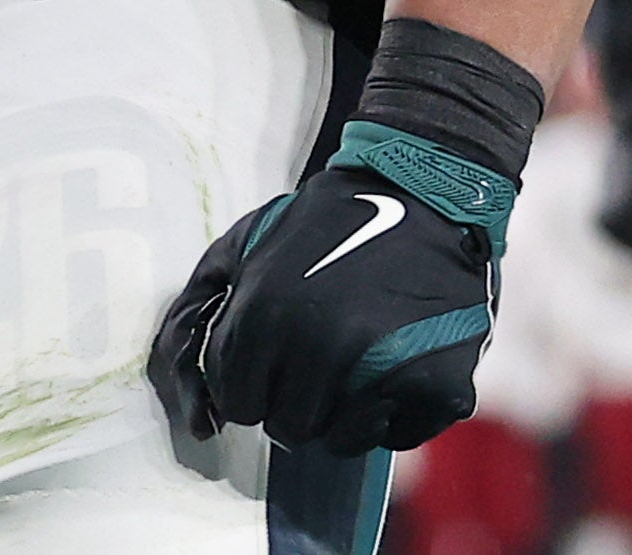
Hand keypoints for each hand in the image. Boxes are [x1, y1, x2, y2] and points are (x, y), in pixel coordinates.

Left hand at [151, 135, 503, 457]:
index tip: (275, 357)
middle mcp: (321, 344)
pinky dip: (392, 413)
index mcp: (265, 313)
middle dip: (295, 399)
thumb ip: (195, 314)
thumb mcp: (244, 243)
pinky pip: (393, 437)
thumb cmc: (329, 221)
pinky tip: (396, 363)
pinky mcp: (435, 384)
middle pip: (287, 427)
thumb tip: (197, 420)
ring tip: (357, 358)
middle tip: (320, 354)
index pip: (238, 402)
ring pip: (338, 441)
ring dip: (341, 412)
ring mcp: (382, 368)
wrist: (424, 191)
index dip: (255, 382)